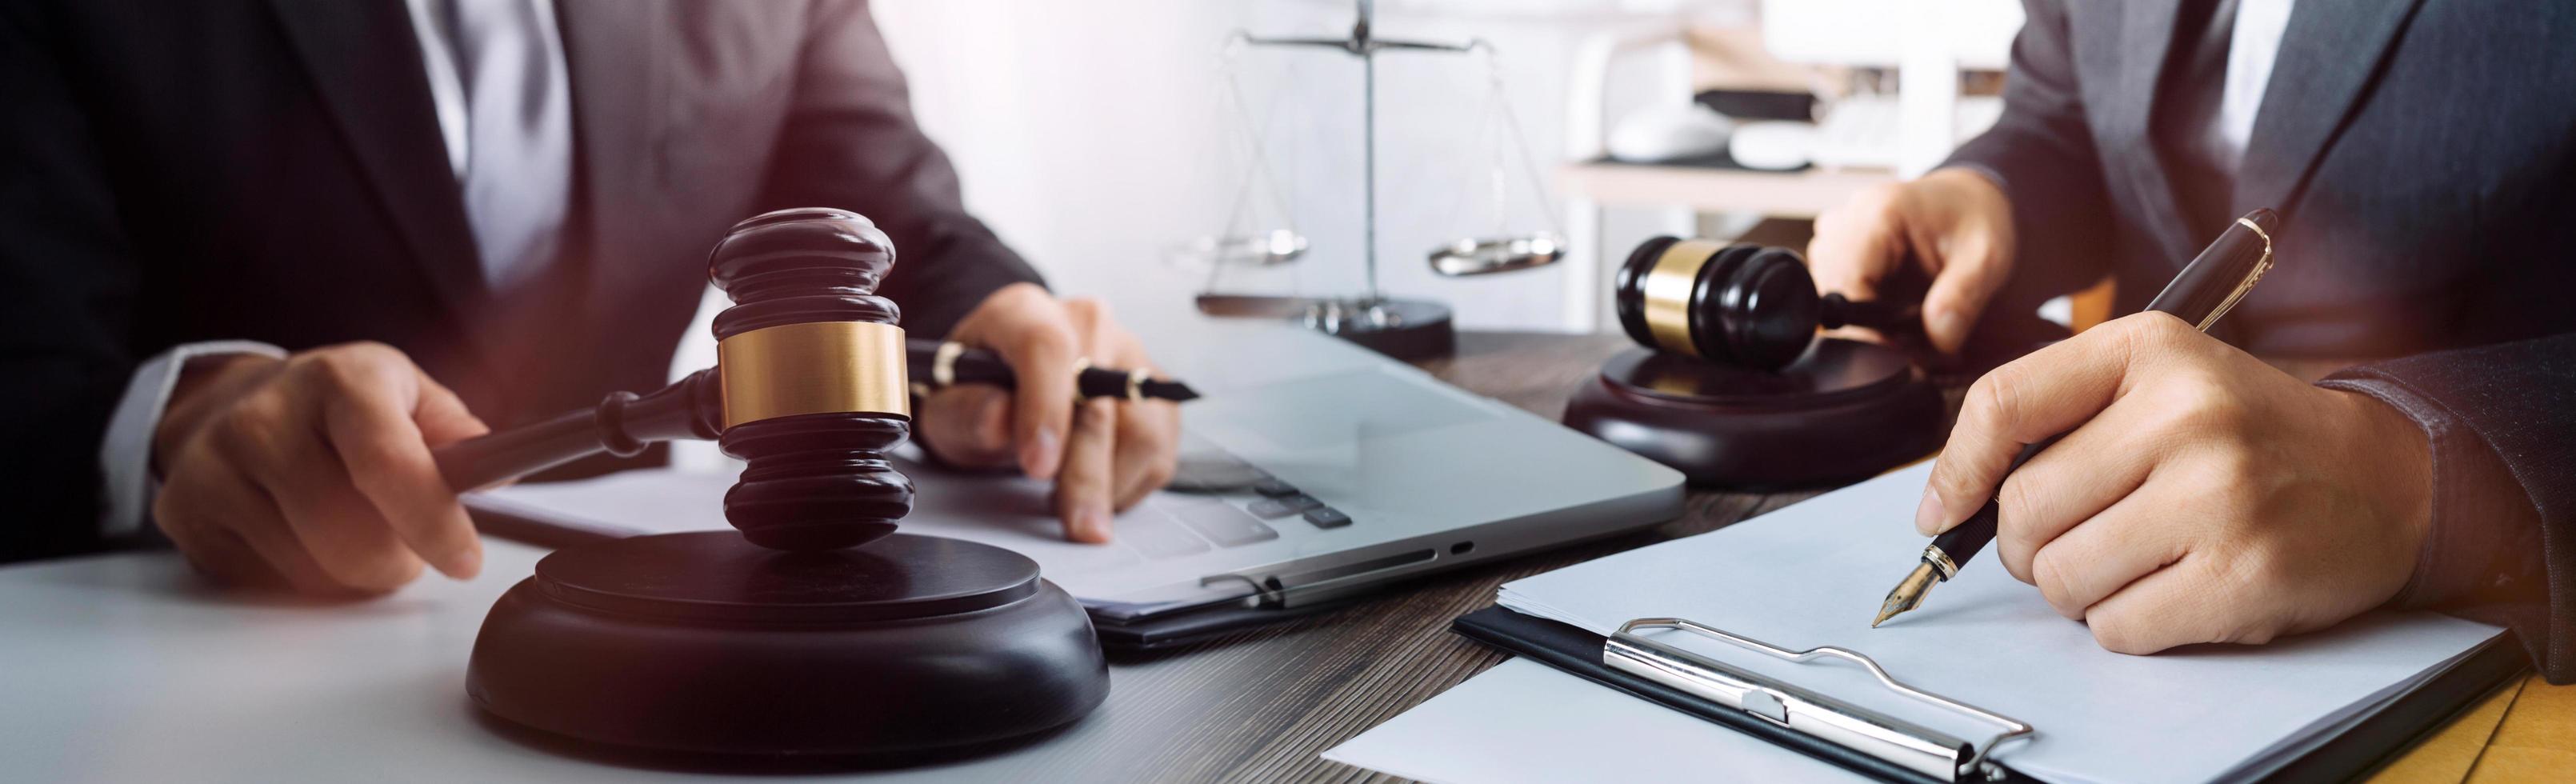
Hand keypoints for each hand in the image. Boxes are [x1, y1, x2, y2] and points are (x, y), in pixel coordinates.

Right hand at [152, 342, 488, 593]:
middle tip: (402, 545)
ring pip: (311, 574)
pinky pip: (264, 585)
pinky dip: (297, 579)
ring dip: (350, 576)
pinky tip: (294, 536)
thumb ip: (458, 434)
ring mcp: (215, 464)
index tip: (465, 561)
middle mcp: (266, 416)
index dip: (432, 521)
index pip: (389, 463)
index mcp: (340, 381)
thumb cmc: (337, 408)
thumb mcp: (404, 395)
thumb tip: (499, 470)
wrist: (228, 403)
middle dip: (396, 561)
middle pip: (352, 538)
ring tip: (346, 533)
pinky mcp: (183, 511)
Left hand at [915, 283, 1179, 542]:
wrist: (1006, 382)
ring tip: (1069, 503)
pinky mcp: (1157, 392)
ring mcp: (1130, 354)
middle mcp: (1087, 323)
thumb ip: (964, 412)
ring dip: (1110, 485)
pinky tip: (1093, 487)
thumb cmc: (975, 393)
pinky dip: (1129, 485)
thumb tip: (999, 421)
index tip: (1036, 466)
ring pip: (1142, 430)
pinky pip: (1160, 450)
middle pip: (1101, 401)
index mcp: (1024, 312)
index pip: (1046, 347)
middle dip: (1088, 475)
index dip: (1045, 408)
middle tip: (1078, 527)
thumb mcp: (946, 406)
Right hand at [1806, 167, 2015, 354]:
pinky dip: (1860, 306)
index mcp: (1880, 213)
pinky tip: (1893, 307)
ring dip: (1862, 316)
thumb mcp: (1987, 258)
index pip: (1847, 283)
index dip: (1866, 327)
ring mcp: (1837, 230)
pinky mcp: (1836, 245)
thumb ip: (1963, 299)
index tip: (1897, 351)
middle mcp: (1848, 217)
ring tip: (1909, 321)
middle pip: (1832, 290)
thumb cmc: (1976, 220)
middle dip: (1867, 325)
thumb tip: (1937, 341)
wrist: (1967, 197)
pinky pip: (1833, 287)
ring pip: (1829, 291)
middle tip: (1913, 341)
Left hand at [1916, 314, 2432, 653]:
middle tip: (2074, 540)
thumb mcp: (2156, 383)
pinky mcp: (2243, 574)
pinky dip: (2126, 623)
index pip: (2002, 404)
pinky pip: (2117, 626)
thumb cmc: (2247, 435)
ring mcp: (2219, 495)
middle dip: (2027, 545)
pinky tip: (2172, 588)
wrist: (2382, 478)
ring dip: (2078, 588)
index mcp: (2148, 350)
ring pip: (2061, 577)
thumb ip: (2056, 418)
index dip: (1955, 470)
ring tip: (2134, 560)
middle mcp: (2185, 414)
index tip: (1943, 510)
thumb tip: (1949, 500)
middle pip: (2023, 510)